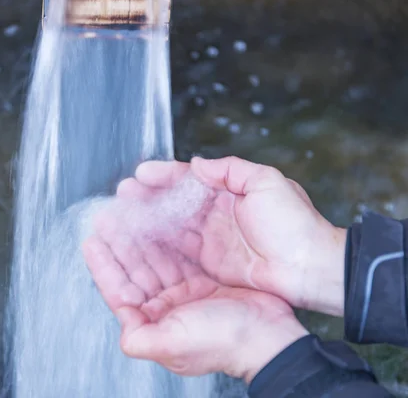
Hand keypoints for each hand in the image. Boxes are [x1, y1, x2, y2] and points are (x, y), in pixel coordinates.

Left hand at [82, 189, 308, 382]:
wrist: (268, 337)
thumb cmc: (224, 343)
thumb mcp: (175, 344)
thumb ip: (141, 339)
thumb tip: (121, 329)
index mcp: (154, 321)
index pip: (119, 289)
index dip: (103, 265)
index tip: (92, 241)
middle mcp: (165, 306)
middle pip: (134, 268)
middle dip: (119, 242)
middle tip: (107, 216)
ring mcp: (184, 290)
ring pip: (154, 256)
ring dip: (140, 234)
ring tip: (127, 210)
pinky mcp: (203, 278)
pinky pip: (178, 251)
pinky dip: (167, 235)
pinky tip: (158, 219)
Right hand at [121, 156, 345, 316]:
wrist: (309, 268)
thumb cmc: (295, 224)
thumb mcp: (267, 182)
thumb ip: (230, 169)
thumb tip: (197, 164)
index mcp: (229, 191)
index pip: (190, 179)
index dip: (164, 175)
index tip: (141, 173)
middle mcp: (216, 214)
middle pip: (175, 203)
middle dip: (148, 196)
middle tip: (124, 192)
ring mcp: (211, 239)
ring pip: (172, 226)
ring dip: (149, 219)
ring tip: (124, 213)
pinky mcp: (209, 263)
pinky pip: (179, 251)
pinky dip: (159, 244)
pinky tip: (141, 238)